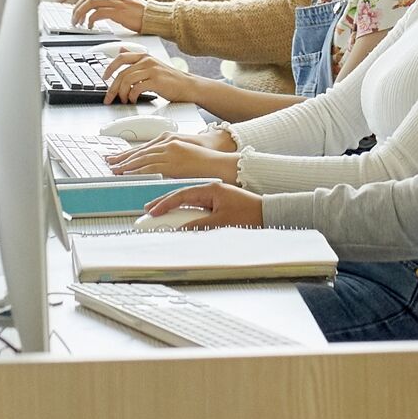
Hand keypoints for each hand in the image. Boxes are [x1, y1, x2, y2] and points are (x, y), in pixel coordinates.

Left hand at [74, 0, 161, 37]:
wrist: (153, 16)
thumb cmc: (140, 14)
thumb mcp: (123, 5)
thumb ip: (110, 6)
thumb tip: (96, 13)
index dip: (80, 5)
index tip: (76, 14)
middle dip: (76, 9)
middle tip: (74, 20)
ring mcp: (115, 1)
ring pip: (89, 3)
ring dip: (80, 14)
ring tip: (79, 23)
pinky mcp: (117, 11)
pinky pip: (97, 13)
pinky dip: (90, 20)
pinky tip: (90, 26)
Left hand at [101, 49, 185, 104]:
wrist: (189, 86)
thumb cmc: (171, 79)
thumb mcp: (152, 65)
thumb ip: (136, 58)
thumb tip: (120, 49)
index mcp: (144, 56)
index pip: (121, 58)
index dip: (109, 68)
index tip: (104, 78)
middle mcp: (147, 61)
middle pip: (122, 73)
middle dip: (112, 88)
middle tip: (109, 98)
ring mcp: (152, 70)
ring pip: (127, 81)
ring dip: (122, 93)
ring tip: (124, 100)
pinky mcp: (157, 81)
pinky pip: (137, 88)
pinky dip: (132, 96)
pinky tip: (133, 100)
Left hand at [114, 134, 237, 181]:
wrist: (219, 158)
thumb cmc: (203, 157)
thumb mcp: (182, 151)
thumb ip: (168, 157)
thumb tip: (155, 166)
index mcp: (168, 138)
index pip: (143, 147)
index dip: (128, 153)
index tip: (117, 157)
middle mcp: (167, 142)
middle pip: (139, 151)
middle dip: (123, 158)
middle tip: (110, 163)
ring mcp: (170, 151)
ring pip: (143, 158)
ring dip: (127, 165)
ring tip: (115, 170)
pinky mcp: (173, 161)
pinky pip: (151, 166)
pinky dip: (139, 170)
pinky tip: (130, 173)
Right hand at [140, 182, 265, 230]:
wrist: (268, 214)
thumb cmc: (249, 214)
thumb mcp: (221, 222)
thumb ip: (199, 225)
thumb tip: (180, 229)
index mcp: (211, 189)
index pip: (182, 195)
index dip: (165, 204)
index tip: (152, 212)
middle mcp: (211, 190)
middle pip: (182, 196)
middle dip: (165, 204)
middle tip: (148, 211)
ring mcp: (214, 196)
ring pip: (188, 202)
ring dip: (174, 209)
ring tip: (158, 216)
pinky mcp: (218, 204)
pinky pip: (197, 207)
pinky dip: (186, 213)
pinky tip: (178, 219)